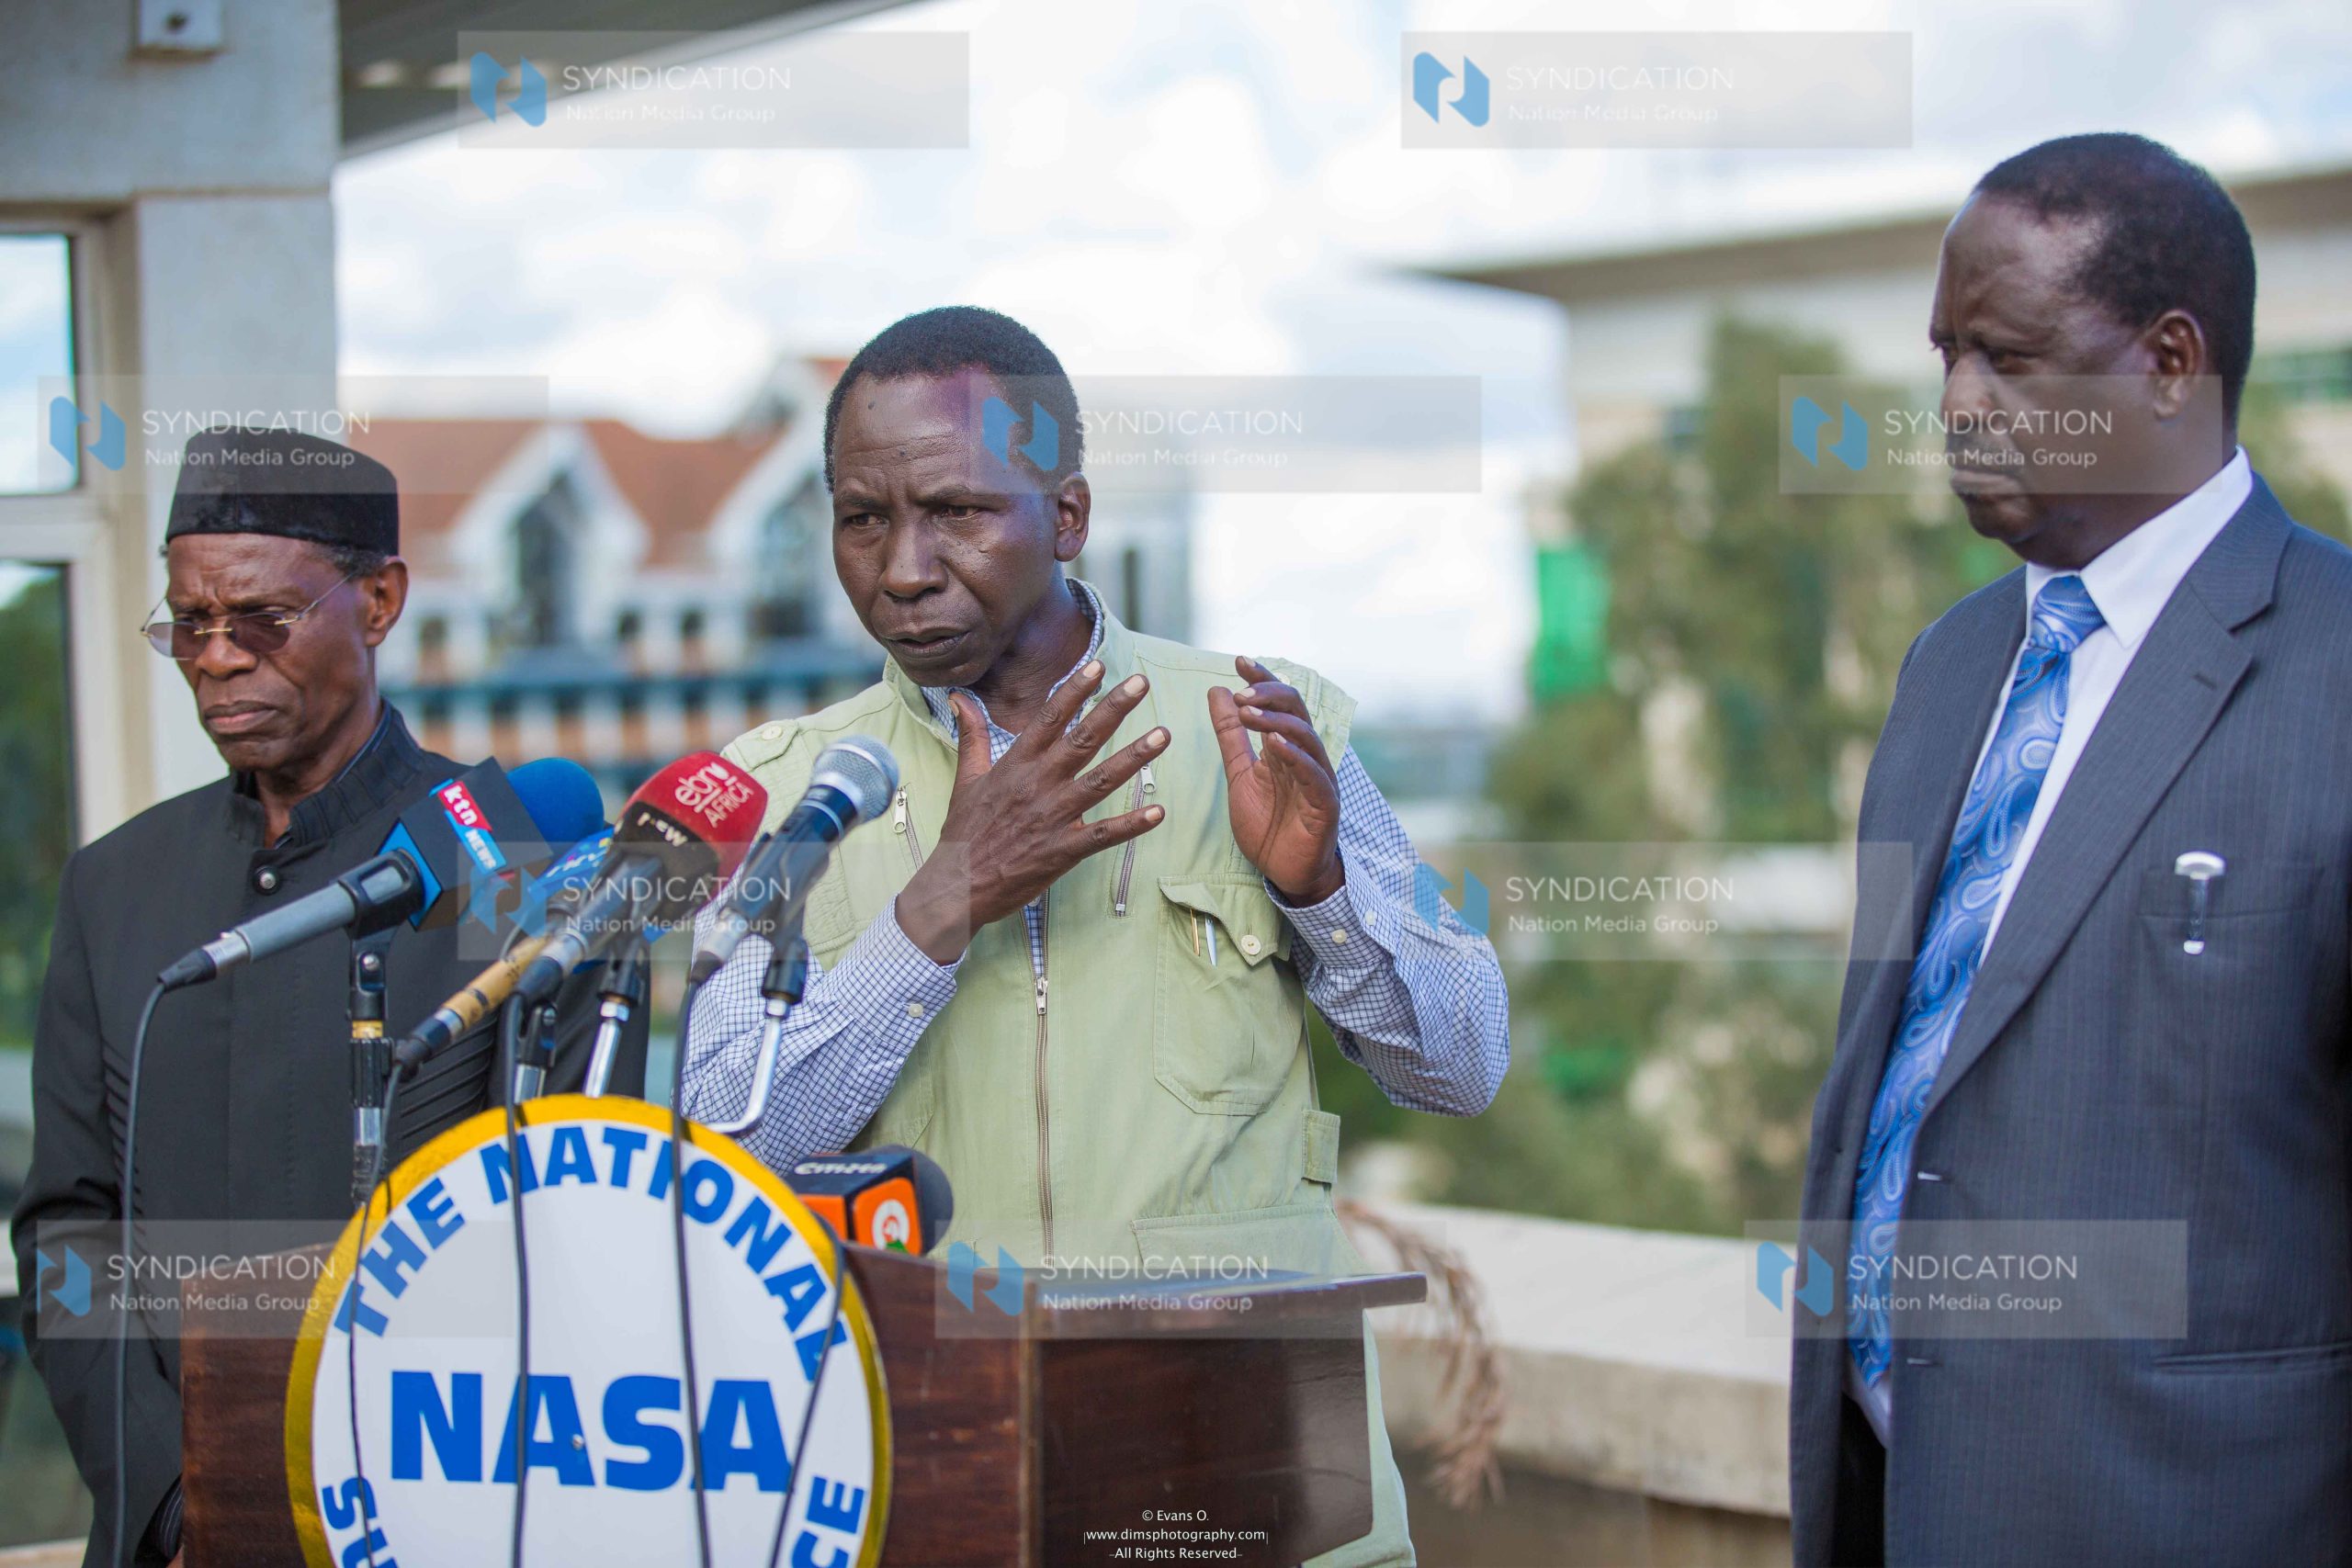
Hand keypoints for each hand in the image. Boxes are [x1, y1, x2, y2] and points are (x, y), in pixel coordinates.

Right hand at [895, 661, 1167, 963]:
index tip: (1098, 666)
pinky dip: (1131, 825)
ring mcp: (1053, 817)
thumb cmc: (964, 832)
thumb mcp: (965, 778)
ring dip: (1134, 758)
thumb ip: (972, 735)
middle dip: (1114, 709)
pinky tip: (1158, 813)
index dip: (1074, 690)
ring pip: (1101, 781)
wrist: (957, 886)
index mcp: (1016, 764)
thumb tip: (959, 697)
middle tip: (1141, 683)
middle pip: (1082, 739)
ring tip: (1162, 735)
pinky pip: (1103, 834)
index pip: (1049, 718)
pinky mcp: (1062, 850)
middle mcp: (1038, 784)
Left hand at [1209, 656, 1343, 904]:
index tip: (1238, 660)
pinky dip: (1295, 755)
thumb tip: (1218, 690)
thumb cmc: (1268, 825)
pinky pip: (1313, 773)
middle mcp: (1305, 756)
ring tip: (1249, 714)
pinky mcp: (1325, 804)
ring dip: (1277, 721)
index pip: (1278, 702)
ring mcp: (1318, 778)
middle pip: (1296, 710)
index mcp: (1285, 747)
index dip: (1262, 679)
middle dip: (1269, 695)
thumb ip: (1230, 734)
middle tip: (1241, 694)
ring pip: (1306, 736)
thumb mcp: (1239, 773)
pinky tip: (1274, 743)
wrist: (1286, 873)